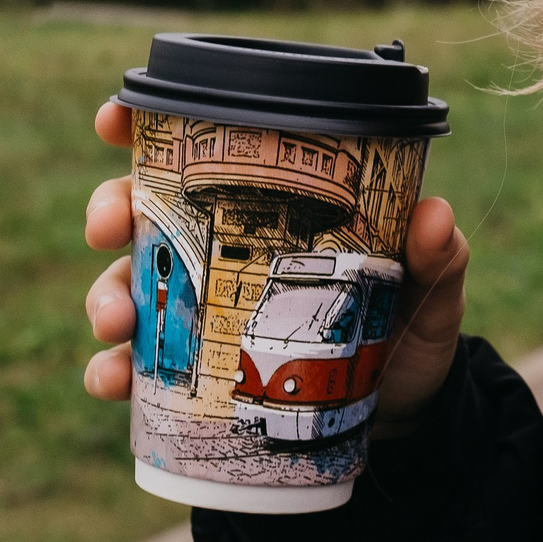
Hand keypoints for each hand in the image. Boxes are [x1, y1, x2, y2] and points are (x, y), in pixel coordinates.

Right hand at [79, 100, 470, 435]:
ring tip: (116, 318)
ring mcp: (199, 313)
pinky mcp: (191, 375)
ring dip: (105, 295)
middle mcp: (220, 251)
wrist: (403, 420)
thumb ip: (437, 257)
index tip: (116, 121)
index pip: (201, 155)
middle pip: (141, 212)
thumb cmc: (409, 333)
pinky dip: (112, 371)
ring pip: (126, 287)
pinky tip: (113, 380)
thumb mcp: (429, 292)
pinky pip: (135, 369)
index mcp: (268, 209)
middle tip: (110, 226)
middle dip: (109, 210)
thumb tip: (434, 215)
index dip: (146, 127)